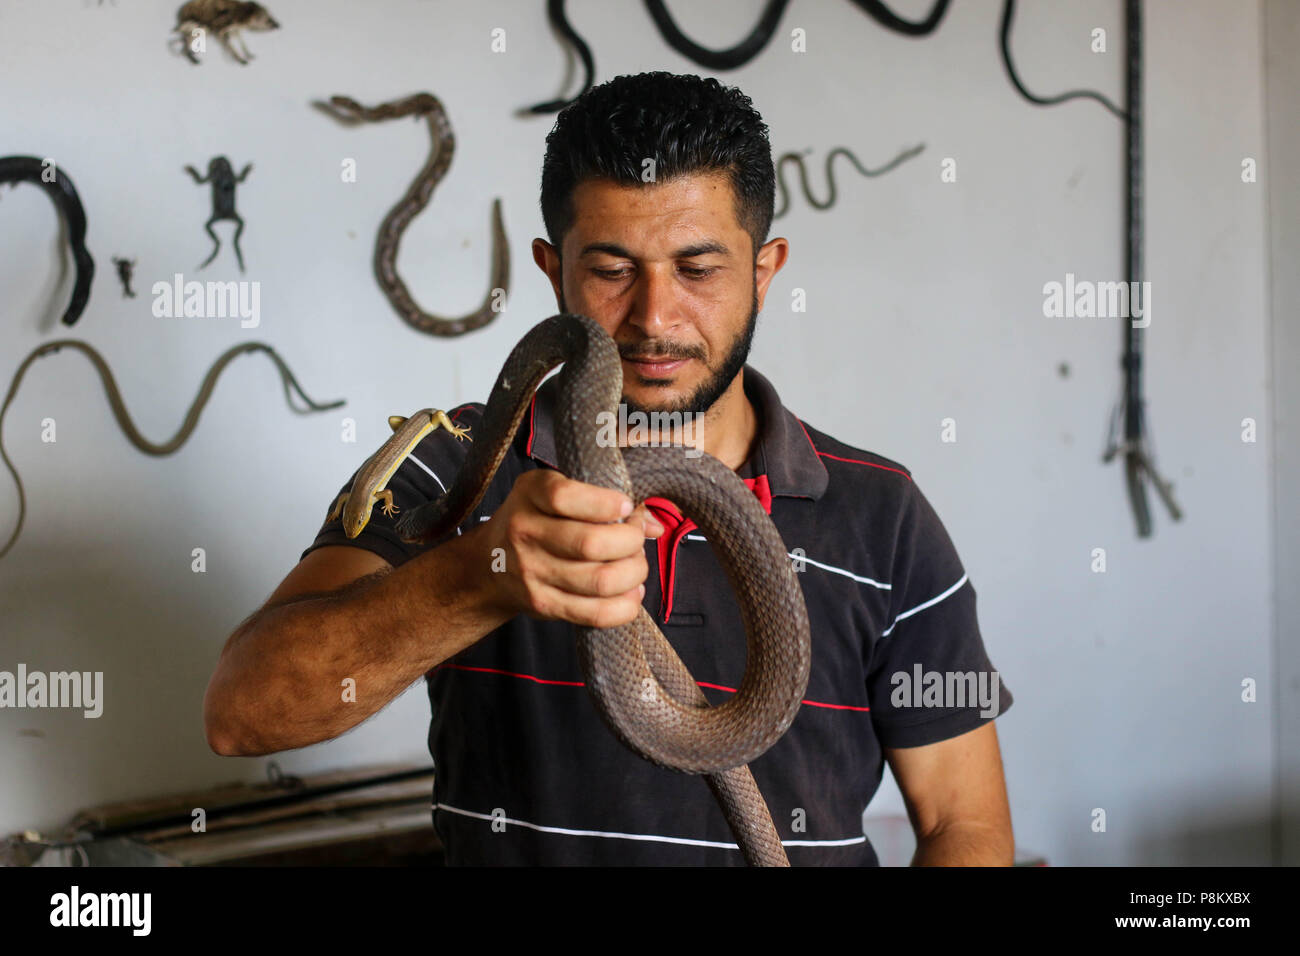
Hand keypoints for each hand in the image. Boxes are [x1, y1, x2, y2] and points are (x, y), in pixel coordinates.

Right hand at [475, 469, 663, 627]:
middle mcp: (526, 532)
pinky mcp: (544, 604)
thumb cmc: (535, 520)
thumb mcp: (554, 493)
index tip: (626, 506)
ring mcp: (533, 572)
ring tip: (636, 565)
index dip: (606, 503)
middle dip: (631, 541)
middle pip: (591, 544)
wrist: (489, 564)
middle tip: (636, 538)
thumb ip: (603, 500)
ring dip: (634, 573)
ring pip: (600, 581)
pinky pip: (595, 613)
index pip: (565, 498)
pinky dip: (625, 606)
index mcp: (530, 494)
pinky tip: (631, 592)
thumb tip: (654, 524)